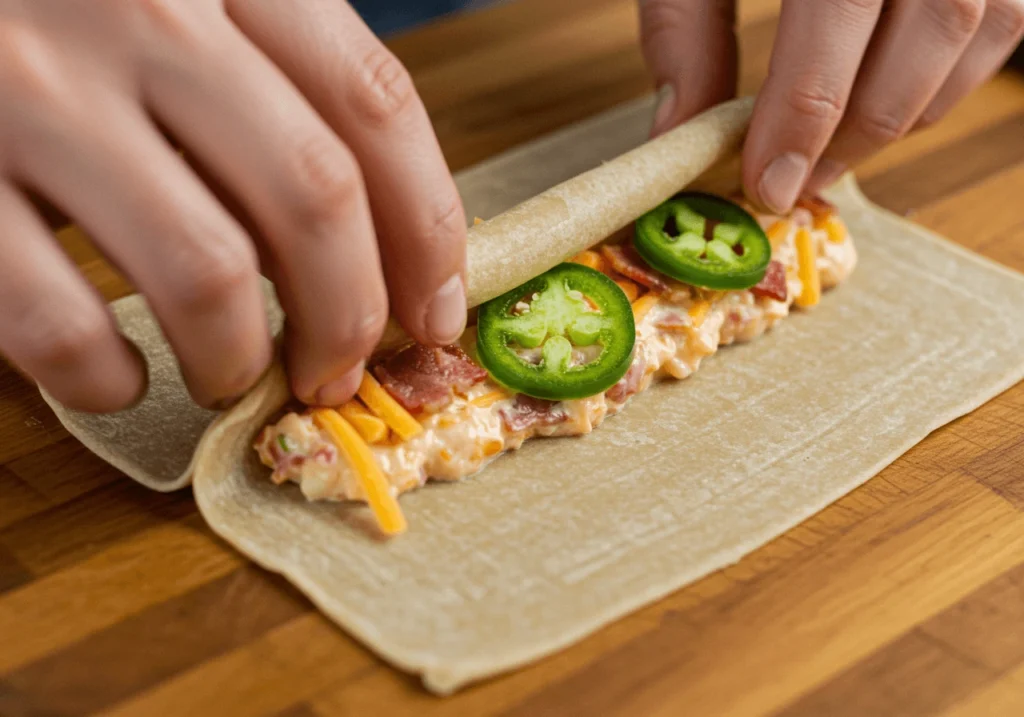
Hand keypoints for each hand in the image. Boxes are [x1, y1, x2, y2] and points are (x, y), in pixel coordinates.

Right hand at [0, 0, 466, 411]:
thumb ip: (279, 73)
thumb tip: (389, 236)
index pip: (374, 107)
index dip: (427, 232)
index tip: (435, 314)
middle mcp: (138, 8)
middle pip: (312, 196)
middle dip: (349, 314)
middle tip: (336, 369)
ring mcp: (31, 87)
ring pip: (204, 270)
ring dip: (237, 358)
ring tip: (229, 377)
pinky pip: (51, 317)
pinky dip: (101, 374)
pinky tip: (117, 376)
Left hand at [641, 0, 1023, 211]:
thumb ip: (685, 29)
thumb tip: (680, 133)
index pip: (836, 10)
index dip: (805, 112)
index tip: (768, 184)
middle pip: (930, 26)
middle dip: (861, 127)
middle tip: (801, 179)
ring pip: (981, 24)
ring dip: (911, 109)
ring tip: (839, 148)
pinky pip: (1006, 13)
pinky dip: (952, 74)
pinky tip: (891, 98)